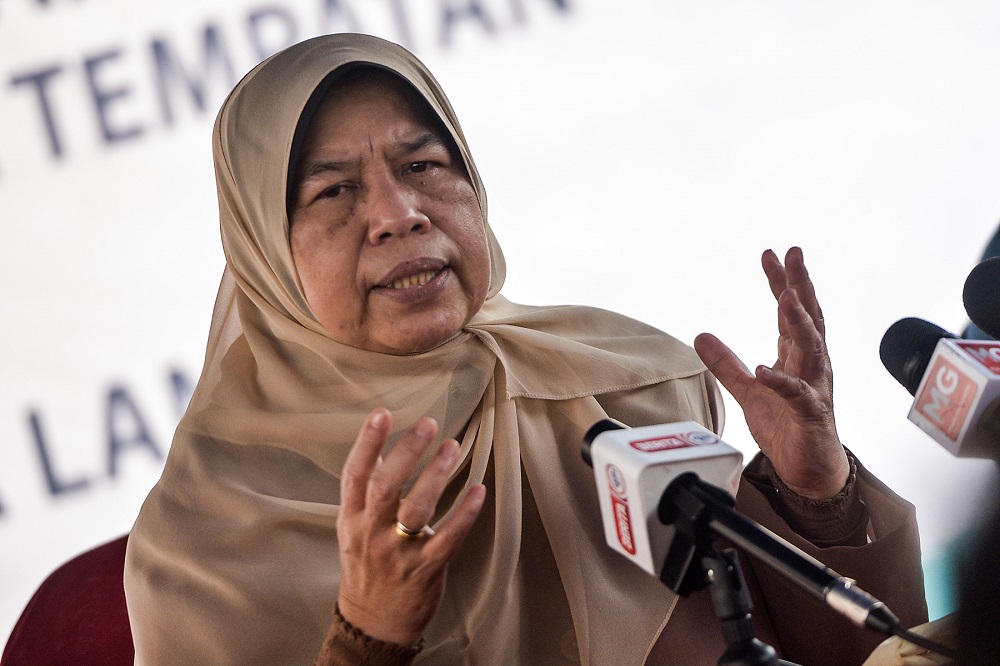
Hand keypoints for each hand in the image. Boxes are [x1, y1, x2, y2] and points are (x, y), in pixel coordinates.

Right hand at [336, 408, 485, 644]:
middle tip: (428, 424)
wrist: (372, 622)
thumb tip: (382, 447)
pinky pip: (448, 538)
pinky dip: (464, 513)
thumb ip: (365, 491)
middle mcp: (371, 533)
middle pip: (386, 486)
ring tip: (453, 447)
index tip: (382, 414)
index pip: (355, 475)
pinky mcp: (426, 569)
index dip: (368, 443)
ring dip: (436, 475)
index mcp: (352, 519)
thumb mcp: (353, 528)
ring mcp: (399, 553)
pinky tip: (478, 490)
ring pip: (417, 508)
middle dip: (407, 452)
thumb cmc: (366, 566)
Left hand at [694, 247, 849, 498]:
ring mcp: (815, 389)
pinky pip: (798, 396)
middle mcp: (811, 366)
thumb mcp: (748, 390)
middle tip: (793, 254)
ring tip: (786, 300)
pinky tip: (765, 370)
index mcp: (797, 356)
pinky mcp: (811, 416)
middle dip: (801, 285)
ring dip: (799, 323)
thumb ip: (726, 363)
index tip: (772, 254)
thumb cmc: (786, 426)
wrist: (808, 469)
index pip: (790, 312)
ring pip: (811, 349)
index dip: (781, 282)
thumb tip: (701, 335)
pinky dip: (782, 382)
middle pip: (808, 318)